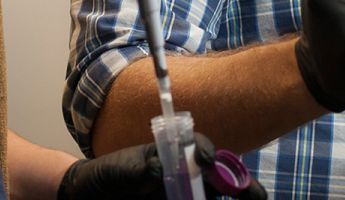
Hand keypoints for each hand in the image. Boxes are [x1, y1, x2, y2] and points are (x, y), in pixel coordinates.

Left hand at [56, 133, 266, 199]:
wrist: (89, 196)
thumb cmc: (106, 176)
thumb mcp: (121, 171)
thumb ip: (140, 171)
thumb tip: (158, 172)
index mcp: (174, 156)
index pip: (201, 149)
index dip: (209, 152)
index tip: (206, 162)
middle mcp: (185, 177)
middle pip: (222, 180)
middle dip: (243, 188)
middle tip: (255, 197)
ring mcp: (183, 196)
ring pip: (212, 199)